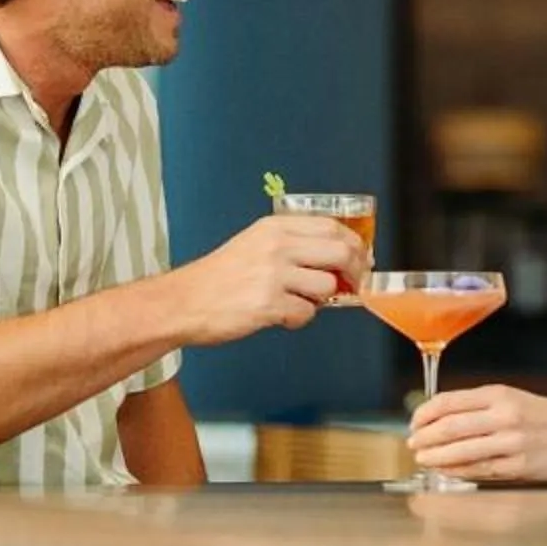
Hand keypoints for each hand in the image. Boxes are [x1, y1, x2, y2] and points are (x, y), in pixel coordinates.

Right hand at [171, 215, 365, 345]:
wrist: (183, 302)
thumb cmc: (218, 277)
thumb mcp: (254, 244)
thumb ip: (292, 244)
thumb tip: (337, 255)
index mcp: (275, 228)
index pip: (332, 226)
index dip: (355, 243)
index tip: (363, 257)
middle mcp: (277, 247)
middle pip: (340, 251)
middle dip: (355, 271)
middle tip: (354, 284)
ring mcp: (273, 275)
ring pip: (327, 286)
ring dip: (319, 300)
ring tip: (296, 301)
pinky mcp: (268, 304)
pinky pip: (306, 313)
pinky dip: (298, 319)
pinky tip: (279, 315)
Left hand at [407, 382, 546, 483]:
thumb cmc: (545, 417)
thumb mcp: (513, 399)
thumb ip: (479, 407)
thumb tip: (439, 418)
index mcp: (500, 394)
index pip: (449, 402)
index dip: (424, 414)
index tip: (414, 423)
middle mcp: (504, 416)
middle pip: (450, 427)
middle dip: (424, 438)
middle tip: (412, 443)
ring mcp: (511, 442)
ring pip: (460, 451)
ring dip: (435, 457)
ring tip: (423, 459)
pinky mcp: (517, 466)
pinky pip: (477, 470)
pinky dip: (456, 471)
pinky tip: (446, 471)